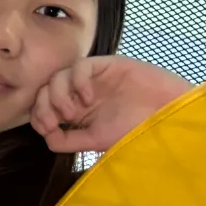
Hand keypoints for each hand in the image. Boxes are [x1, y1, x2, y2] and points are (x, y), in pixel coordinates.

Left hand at [32, 56, 191, 154]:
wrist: (168, 116)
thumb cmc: (136, 129)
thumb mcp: (95, 140)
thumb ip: (68, 140)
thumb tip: (45, 136)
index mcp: (77, 110)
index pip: (43, 107)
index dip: (38, 116)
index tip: (48, 129)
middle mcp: (81, 93)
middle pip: (45, 90)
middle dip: (43, 106)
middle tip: (57, 121)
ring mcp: (94, 78)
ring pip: (57, 77)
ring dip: (57, 96)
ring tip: (74, 112)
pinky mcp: (108, 65)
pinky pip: (80, 66)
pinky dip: (76, 82)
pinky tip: (87, 98)